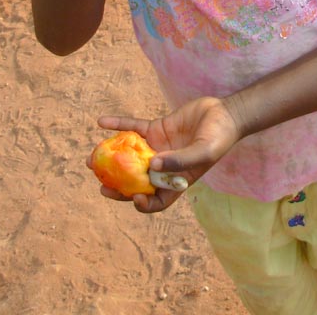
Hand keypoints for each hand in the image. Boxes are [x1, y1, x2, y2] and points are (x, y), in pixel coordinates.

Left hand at [93, 97, 240, 213]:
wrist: (225, 113)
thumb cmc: (219, 138)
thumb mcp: (203, 152)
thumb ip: (179, 161)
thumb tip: (152, 166)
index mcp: (177, 180)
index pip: (157, 200)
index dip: (143, 204)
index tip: (133, 197)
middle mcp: (164, 167)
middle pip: (136, 180)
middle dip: (117, 184)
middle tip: (100, 182)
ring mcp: (159, 147)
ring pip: (130, 155)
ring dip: (111, 156)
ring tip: (92, 158)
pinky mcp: (157, 128)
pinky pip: (134, 127)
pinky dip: (118, 124)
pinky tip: (102, 122)